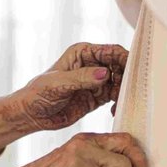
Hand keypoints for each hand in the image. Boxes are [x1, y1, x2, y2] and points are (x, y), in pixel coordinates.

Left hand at [3, 43, 128, 133]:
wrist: (31, 115)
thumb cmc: (38, 93)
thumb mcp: (58, 84)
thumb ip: (82, 78)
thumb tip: (104, 73)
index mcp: (82, 53)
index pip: (111, 51)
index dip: (125, 59)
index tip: (135, 71)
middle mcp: (92, 64)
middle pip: (120, 66)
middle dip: (128, 77)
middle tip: (132, 92)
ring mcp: (96, 81)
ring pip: (120, 82)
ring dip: (125, 92)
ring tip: (122, 103)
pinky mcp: (97, 97)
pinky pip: (116, 97)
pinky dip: (120, 102)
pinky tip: (115, 111)